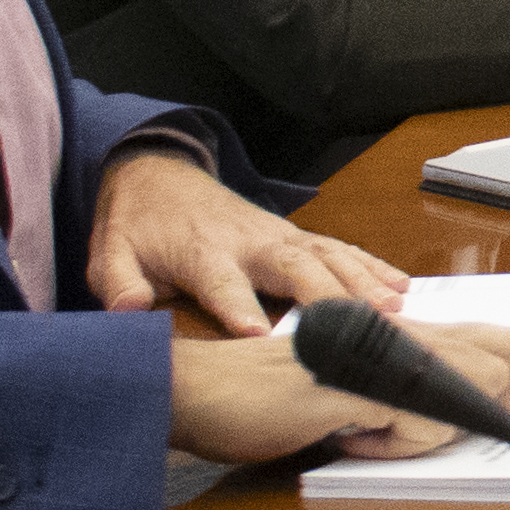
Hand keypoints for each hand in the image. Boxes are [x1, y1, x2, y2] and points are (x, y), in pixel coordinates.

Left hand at [80, 145, 409, 335]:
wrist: (160, 175)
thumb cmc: (137, 226)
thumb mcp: (109, 254)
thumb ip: (117, 282)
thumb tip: (128, 309)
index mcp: (202, 252)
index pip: (222, 283)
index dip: (239, 308)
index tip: (258, 335)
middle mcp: (250, 241)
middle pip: (296, 266)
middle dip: (329, 293)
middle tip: (359, 323)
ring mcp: (280, 236)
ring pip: (329, 256)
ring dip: (363, 281)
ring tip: (395, 309)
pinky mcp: (296, 236)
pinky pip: (341, 249)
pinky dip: (372, 266)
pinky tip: (400, 287)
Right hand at [164, 314, 509, 467]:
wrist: (198, 392)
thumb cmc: (270, 404)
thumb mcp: (358, 408)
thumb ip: (410, 409)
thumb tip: (466, 426)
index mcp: (408, 339)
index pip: (505, 343)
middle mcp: (406, 337)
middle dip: (498, 404)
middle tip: (426, 430)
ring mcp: (386, 356)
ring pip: (473, 393)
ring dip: (430, 434)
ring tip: (363, 432)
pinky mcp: (361, 383)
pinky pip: (418, 420)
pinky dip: (392, 444)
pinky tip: (344, 434)